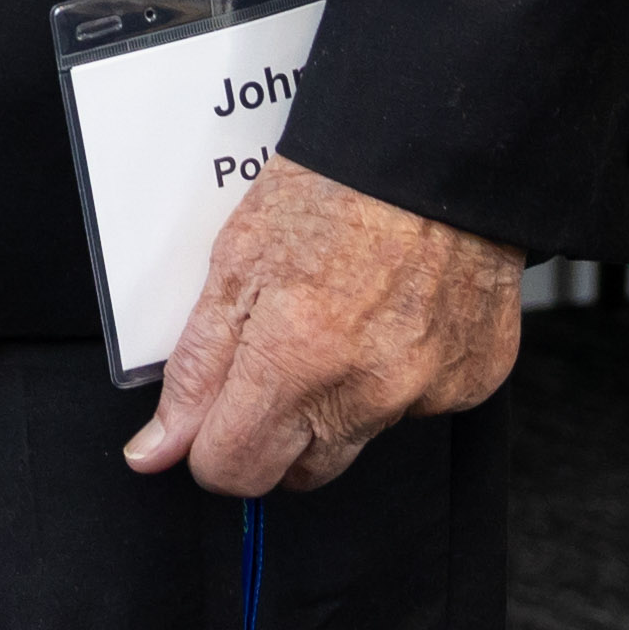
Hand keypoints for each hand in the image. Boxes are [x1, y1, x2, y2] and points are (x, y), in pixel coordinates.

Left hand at [124, 157, 523, 497]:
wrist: (437, 156)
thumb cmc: (336, 189)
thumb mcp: (235, 263)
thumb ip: (197, 369)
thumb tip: (158, 450)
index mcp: (298, 358)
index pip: (234, 469)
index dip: (209, 446)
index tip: (212, 419)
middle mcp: (367, 390)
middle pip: (296, 473)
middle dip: (272, 434)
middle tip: (276, 362)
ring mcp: (426, 392)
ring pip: (357, 441)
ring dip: (336, 404)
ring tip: (340, 325)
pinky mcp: (470, 383)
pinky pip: (416, 409)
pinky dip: (396, 377)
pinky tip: (391, 319)